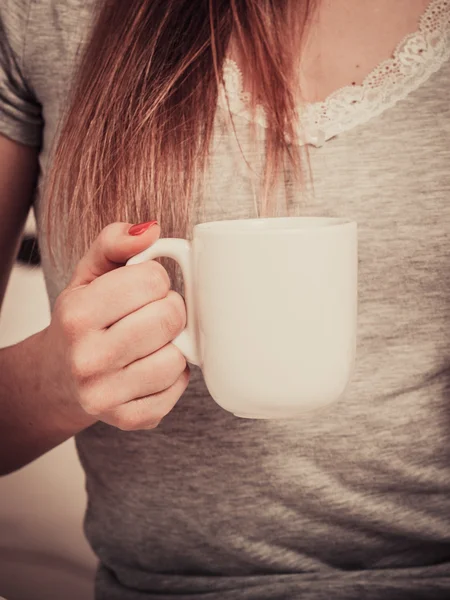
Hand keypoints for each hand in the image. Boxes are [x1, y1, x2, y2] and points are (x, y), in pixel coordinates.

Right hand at [41, 222, 188, 430]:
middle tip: (151, 313)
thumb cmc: (83, 320)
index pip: (153, 280)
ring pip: (178, 356)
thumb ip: (115, 242)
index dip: (155, 279)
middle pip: (170, 317)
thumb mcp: (89, 274)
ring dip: (172, 344)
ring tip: (150, 341)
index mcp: (78, 314)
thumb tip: (153, 231)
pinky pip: (179, 387)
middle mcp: (88, 359)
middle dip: (169, 308)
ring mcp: (107, 394)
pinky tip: (151, 366)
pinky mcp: (129, 419)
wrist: (59, 377)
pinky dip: (174, 374)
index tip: (143, 288)